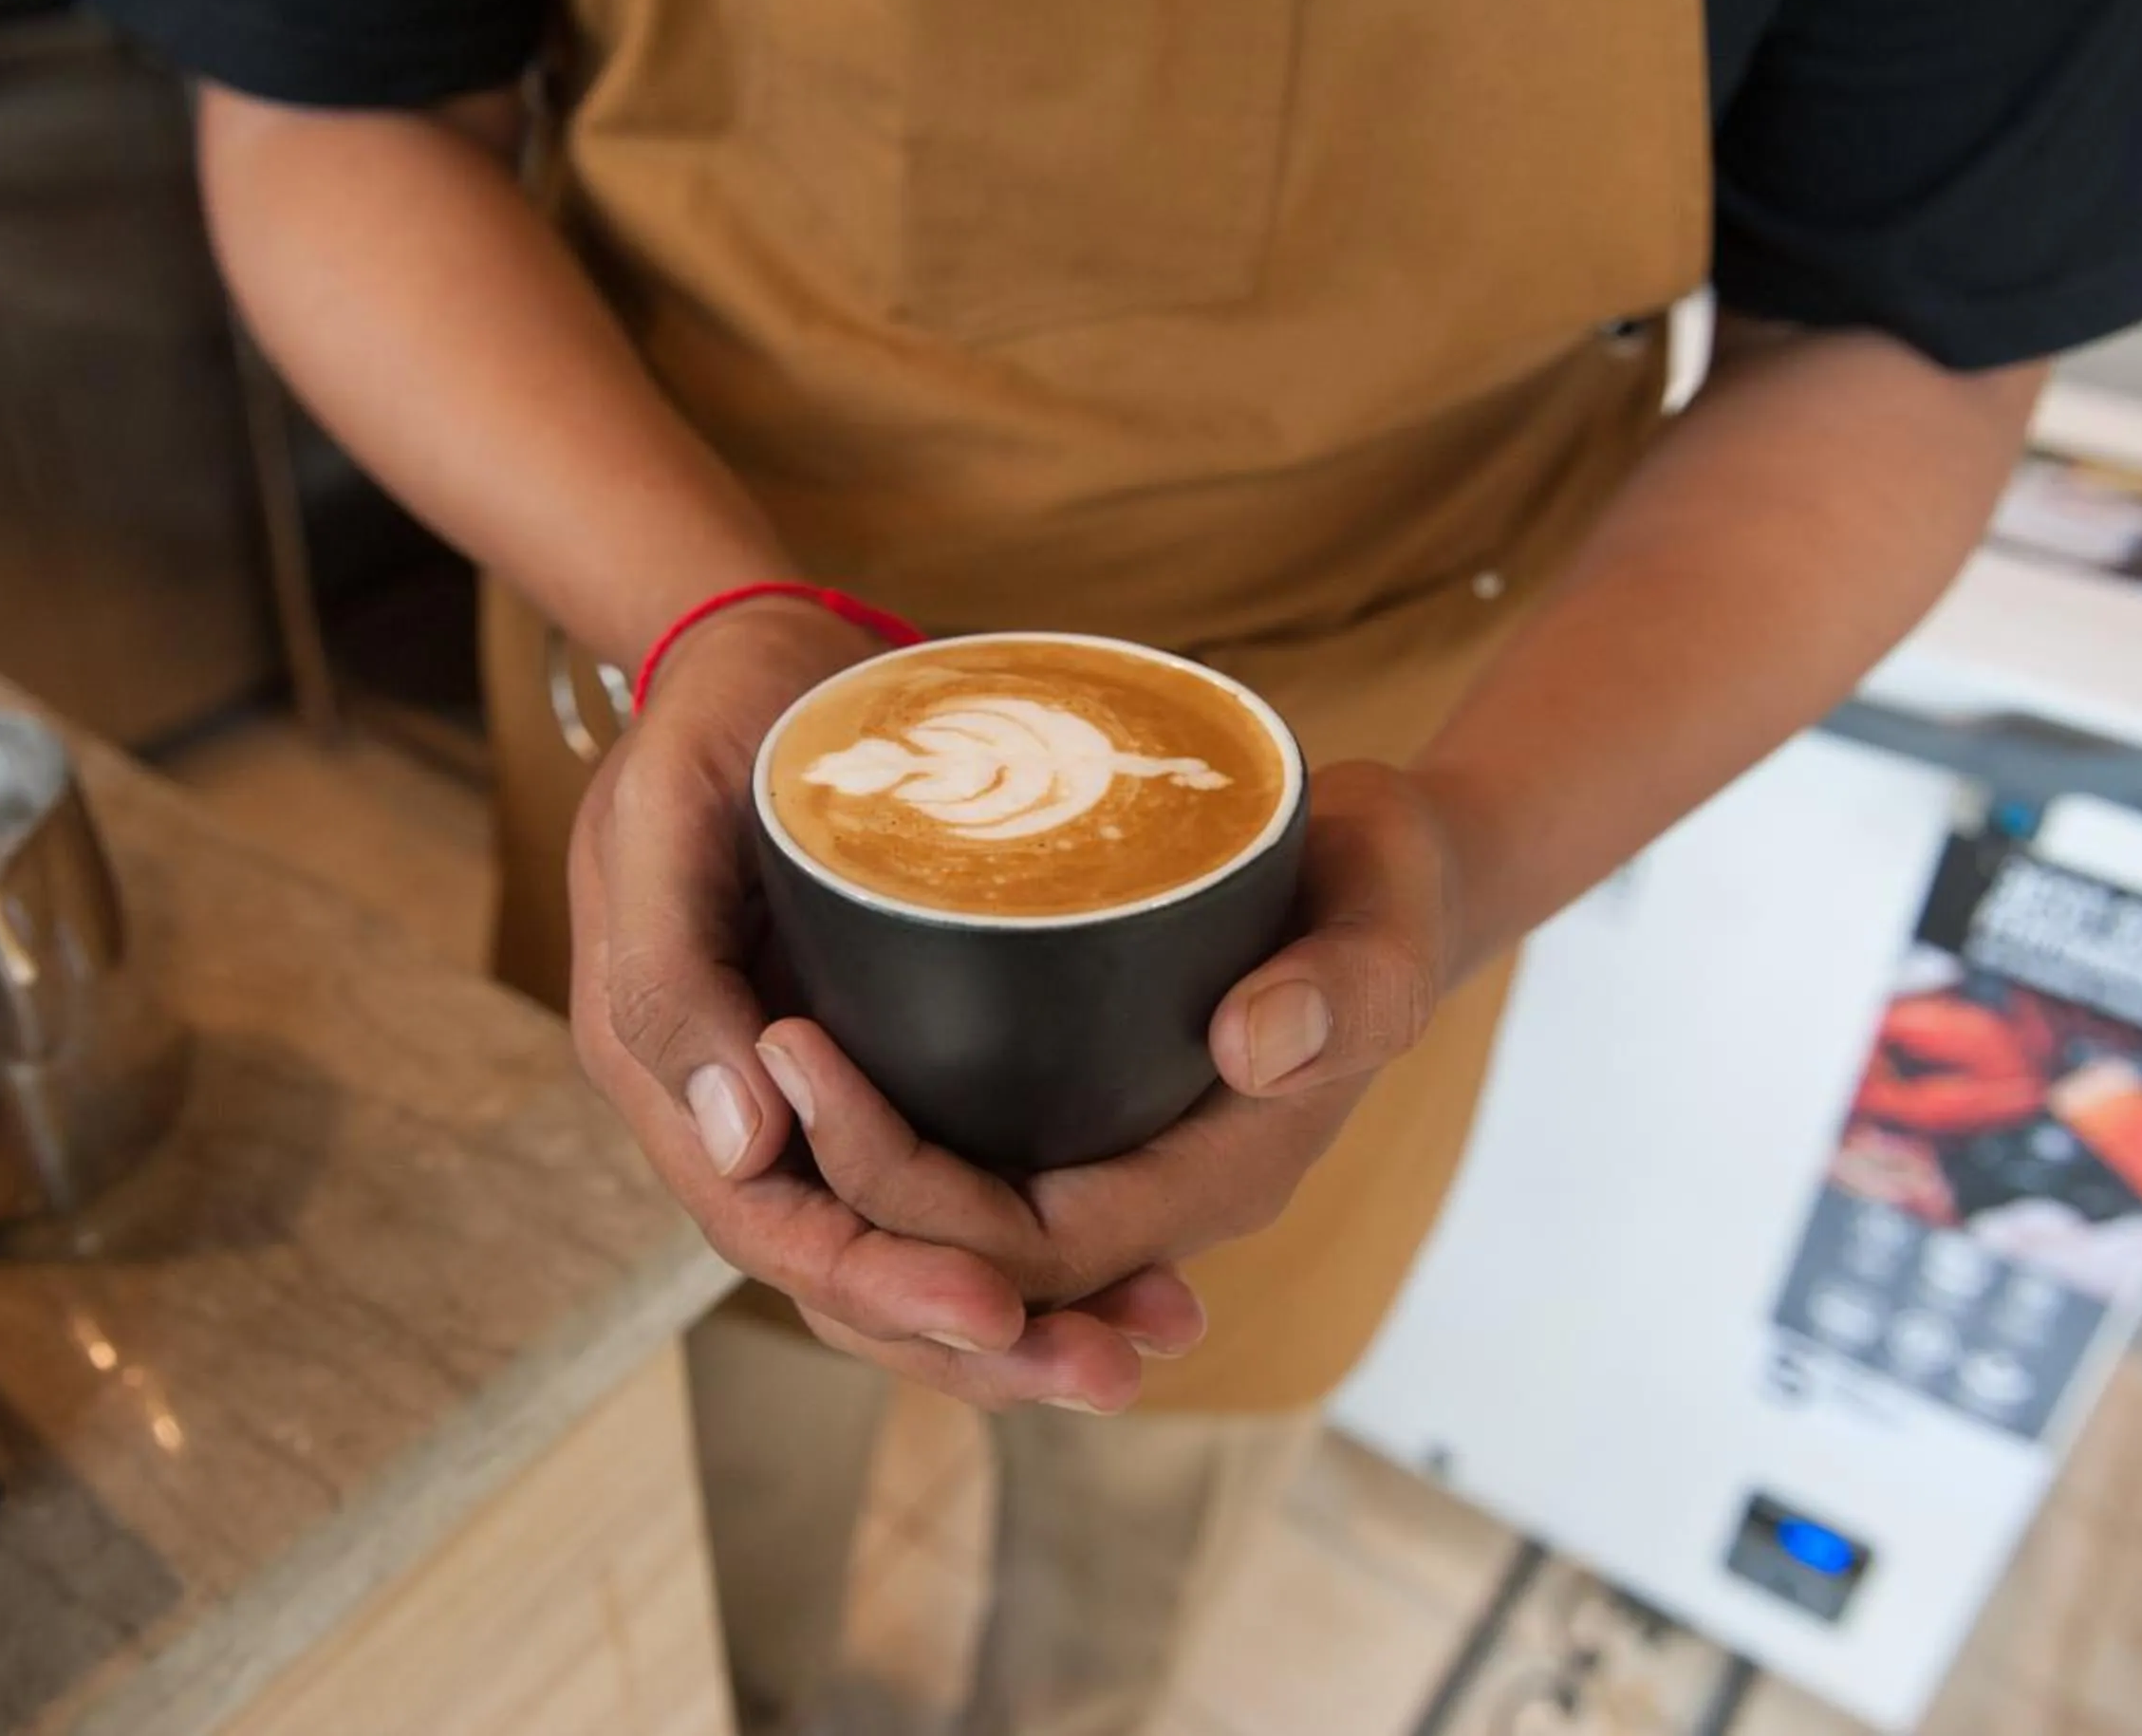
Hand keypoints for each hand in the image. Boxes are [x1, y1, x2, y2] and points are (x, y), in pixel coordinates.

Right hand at [569, 602, 1206, 1409]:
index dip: (880, 1281)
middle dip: (971, 1339)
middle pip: (850, 1271)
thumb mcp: (661, 816)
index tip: (993, 1310)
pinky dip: (1029, 1234)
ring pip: (906, 1245)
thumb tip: (742, 1144)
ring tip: (1142, 1347)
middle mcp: (738, 1108)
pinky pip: (950, 1177)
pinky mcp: (881, 1058)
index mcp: (668, 1070)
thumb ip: (669, 973)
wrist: (757, 654)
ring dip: (1017, 1313)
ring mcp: (810, 1092)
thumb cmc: (710, 720)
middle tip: (1105, 1370)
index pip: (773, 1227)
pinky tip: (1133, 1262)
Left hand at [758, 760, 1457, 1340]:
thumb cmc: (1384, 887)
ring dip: (846, 1186)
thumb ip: (1343, 989)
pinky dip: (878, 1148)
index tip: (800, 1052)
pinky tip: (805, 1070)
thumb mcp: (1385, 916)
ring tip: (756, 1064)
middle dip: (844, 1195)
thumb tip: (1250, 1047)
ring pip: (947, 1240)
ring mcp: (1112, 1169)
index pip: (1029, 1245)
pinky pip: (958, 1175)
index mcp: (1219, 1178)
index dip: (901, 1183)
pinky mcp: (1076, 1121)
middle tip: (754, 1052)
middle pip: (964, 1264)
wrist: (1387, 878)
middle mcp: (1154, 1200)